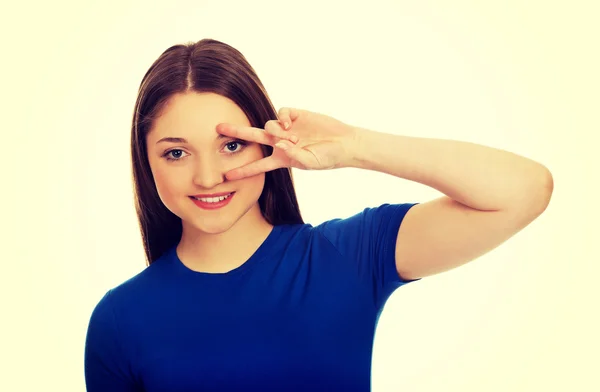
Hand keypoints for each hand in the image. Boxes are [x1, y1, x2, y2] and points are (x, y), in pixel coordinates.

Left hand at [216, 108, 357, 180]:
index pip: (258, 165)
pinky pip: (281, 113)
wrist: (344, 143)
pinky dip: (283, 117)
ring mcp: (288, 128)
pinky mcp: (296, 115)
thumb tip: (279, 144)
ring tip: (292, 135)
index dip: (243, 171)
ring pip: (269, 125)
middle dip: (237, 133)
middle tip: (218, 128)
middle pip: (253, 137)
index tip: (227, 177)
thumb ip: (293, 155)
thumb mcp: (310, 162)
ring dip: (276, 130)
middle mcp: (281, 143)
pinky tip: (291, 123)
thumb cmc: (328, 158)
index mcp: (281, 159)